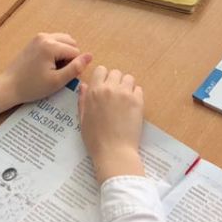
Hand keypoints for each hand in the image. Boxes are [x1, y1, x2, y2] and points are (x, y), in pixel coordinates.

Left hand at [0, 32, 91, 113]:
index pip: (75, 52)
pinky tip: (47, 64)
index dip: (72, 66)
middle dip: (69, 57)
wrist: (9, 86)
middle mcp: (45, 37)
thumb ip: (75, 68)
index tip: (60, 77)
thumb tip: (90, 56)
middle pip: (71, 43)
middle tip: (58, 72)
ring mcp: (39, 37)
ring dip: (64, 53)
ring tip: (53, 68)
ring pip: (63, 40)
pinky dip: (56, 51)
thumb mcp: (57, 81)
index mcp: (50, 46)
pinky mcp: (34, 40)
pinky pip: (54, 41)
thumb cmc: (32, 86)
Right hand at [78, 66, 144, 182]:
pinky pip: (139, 89)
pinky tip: (132, 107)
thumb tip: (83, 85)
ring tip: (125, 99)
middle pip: (115, 72)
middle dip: (115, 81)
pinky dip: (136, 95)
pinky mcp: (138, 101)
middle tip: (115, 95)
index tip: (104, 87)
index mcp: (94, 91)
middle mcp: (110, 88)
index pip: (101, 70)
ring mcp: (125, 94)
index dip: (103, 77)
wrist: (114, 152)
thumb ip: (83, 100)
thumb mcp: (83, 119)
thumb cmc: (95, 139)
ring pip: (129, 78)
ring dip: (127, 86)